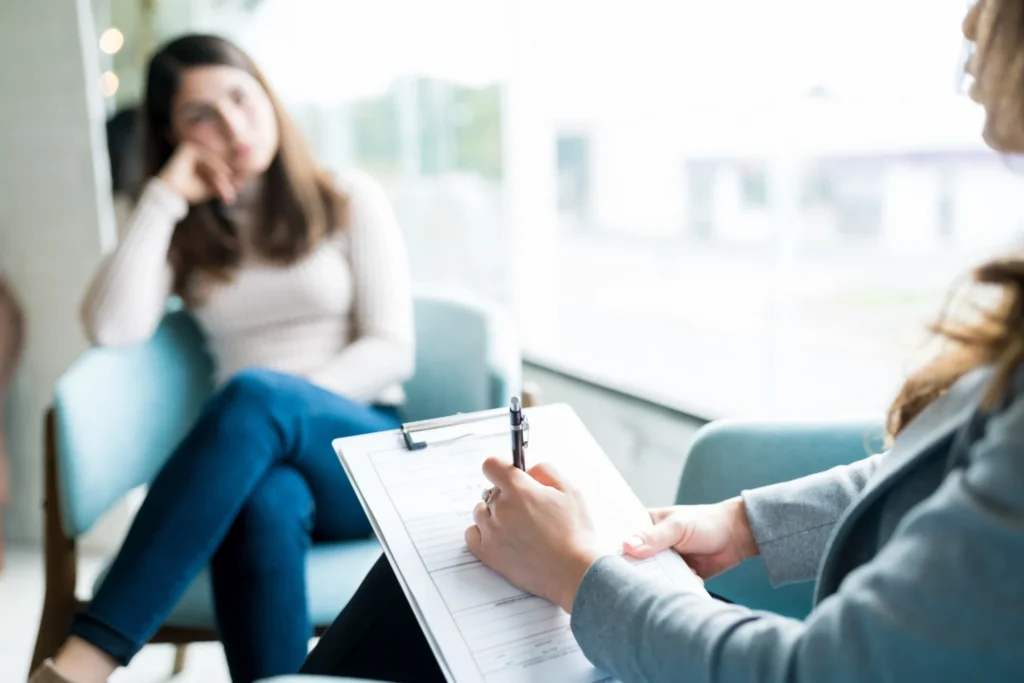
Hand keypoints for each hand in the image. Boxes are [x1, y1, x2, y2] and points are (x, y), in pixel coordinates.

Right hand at [157, 142, 238, 204]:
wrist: (170, 194)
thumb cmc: (189, 193)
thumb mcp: (211, 188)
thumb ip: (224, 184)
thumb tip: (242, 183)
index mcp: (201, 161)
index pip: (220, 167)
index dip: (232, 176)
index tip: (240, 186)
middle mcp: (197, 153)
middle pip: (218, 165)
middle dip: (225, 181)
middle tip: (230, 194)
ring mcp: (192, 149)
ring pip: (214, 162)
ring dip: (221, 177)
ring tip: (225, 190)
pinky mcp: (188, 148)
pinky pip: (207, 157)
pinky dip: (215, 167)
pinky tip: (223, 175)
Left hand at [466, 458, 603, 612]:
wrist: (575, 572)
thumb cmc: (576, 533)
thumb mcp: (570, 489)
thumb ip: (546, 470)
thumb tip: (529, 469)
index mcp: (519, 490)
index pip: (492, 465)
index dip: (502, 468)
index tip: (510, 475)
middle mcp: (501, 509)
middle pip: (490, 491)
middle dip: (507, 495)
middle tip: (529, 509)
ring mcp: (492, 532)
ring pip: (481, 512)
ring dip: (494, 514)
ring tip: (518, 526)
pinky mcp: (488, 554)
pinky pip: (471, 534)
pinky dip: (481, 532)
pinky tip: (499, 536)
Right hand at [623, 498, 757, 578]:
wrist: (736, 538)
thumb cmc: (705, 522)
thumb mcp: (677, 527)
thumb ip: (654, 537)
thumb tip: (628, 546)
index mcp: (644, 525)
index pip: (620, 537)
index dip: (611, 549)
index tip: (604, 562)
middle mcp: (649, 545)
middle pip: (631, 562)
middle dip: (634, 571)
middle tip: (632, 581)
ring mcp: (662, 562)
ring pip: (648, 577)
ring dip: (655, 582)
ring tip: (660, 585)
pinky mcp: (675, 577)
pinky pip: (666, 586)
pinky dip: (671, 589)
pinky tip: (679, 587)